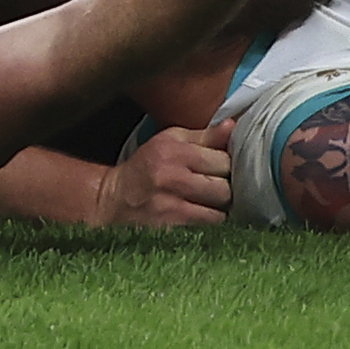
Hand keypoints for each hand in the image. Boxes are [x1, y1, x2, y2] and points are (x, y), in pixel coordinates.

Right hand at [90, 121, 232, 230]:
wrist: (116, 197)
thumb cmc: (147, 165)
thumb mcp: (170, 140)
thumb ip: (204, 135)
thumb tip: (233, 125)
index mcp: (173, 148)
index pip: (223, 159)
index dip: (227, 165)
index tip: (220, 167)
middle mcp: (172, 174)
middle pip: (225, 186)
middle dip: (226, 187)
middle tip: (217, 185)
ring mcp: (172, 201)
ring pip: (221, 207)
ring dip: (221, 205)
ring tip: (211, 199)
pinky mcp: (173, 222)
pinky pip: (210, 222)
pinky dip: (212, 219)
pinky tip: (204, 212)